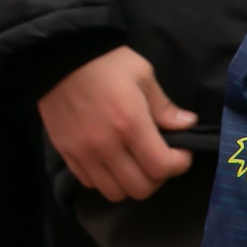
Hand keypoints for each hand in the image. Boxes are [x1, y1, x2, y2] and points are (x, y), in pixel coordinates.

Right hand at [37, 44, 193, 202]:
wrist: (58, 54)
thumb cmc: (105, 61)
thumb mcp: (142, 74)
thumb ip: (164, 106)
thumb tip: (188, 124)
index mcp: (129, 123)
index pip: (163, 167)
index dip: (180, 163)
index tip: (180, 152)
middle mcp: (106, 144)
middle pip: (141, 188)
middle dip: (156, 176)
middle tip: (157, 158)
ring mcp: (83, 151)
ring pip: (114, 192)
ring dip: (129, 182)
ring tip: (132, 163)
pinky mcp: (66, 152)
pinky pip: (90, 183)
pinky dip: (104, 178)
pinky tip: (109, 160)